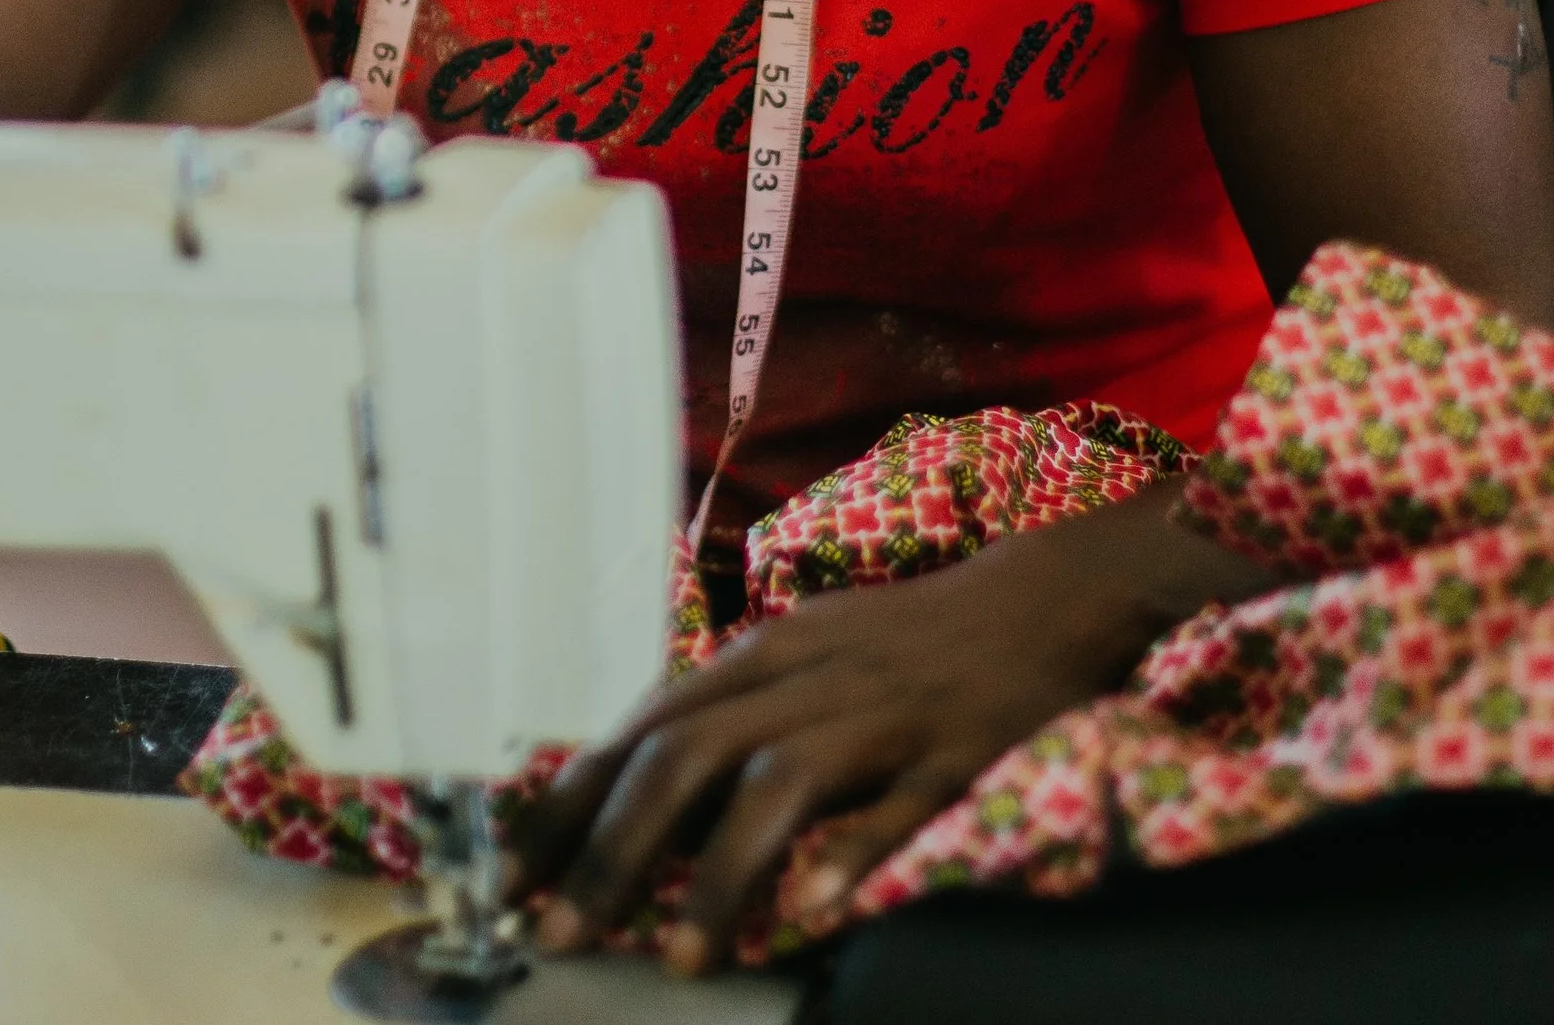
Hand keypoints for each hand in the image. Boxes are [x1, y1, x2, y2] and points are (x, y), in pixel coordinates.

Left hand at [505, 480, 1270, 974]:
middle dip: (612, 850)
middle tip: (558, 936)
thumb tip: (625, 791)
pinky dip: (849, 856)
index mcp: (762, 657)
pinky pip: (897, 809)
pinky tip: (810, 913)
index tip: (509, 879)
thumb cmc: (908, 642)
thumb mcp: (803, 658)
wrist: (1044, 597)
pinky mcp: (955, 753)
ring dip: (718, 871)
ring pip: (777, 782)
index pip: (639, 730)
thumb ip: (725, 718)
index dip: (567, 806)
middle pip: (686, 755)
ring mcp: (880, 715)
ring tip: (678, 956)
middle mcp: (806, 679)